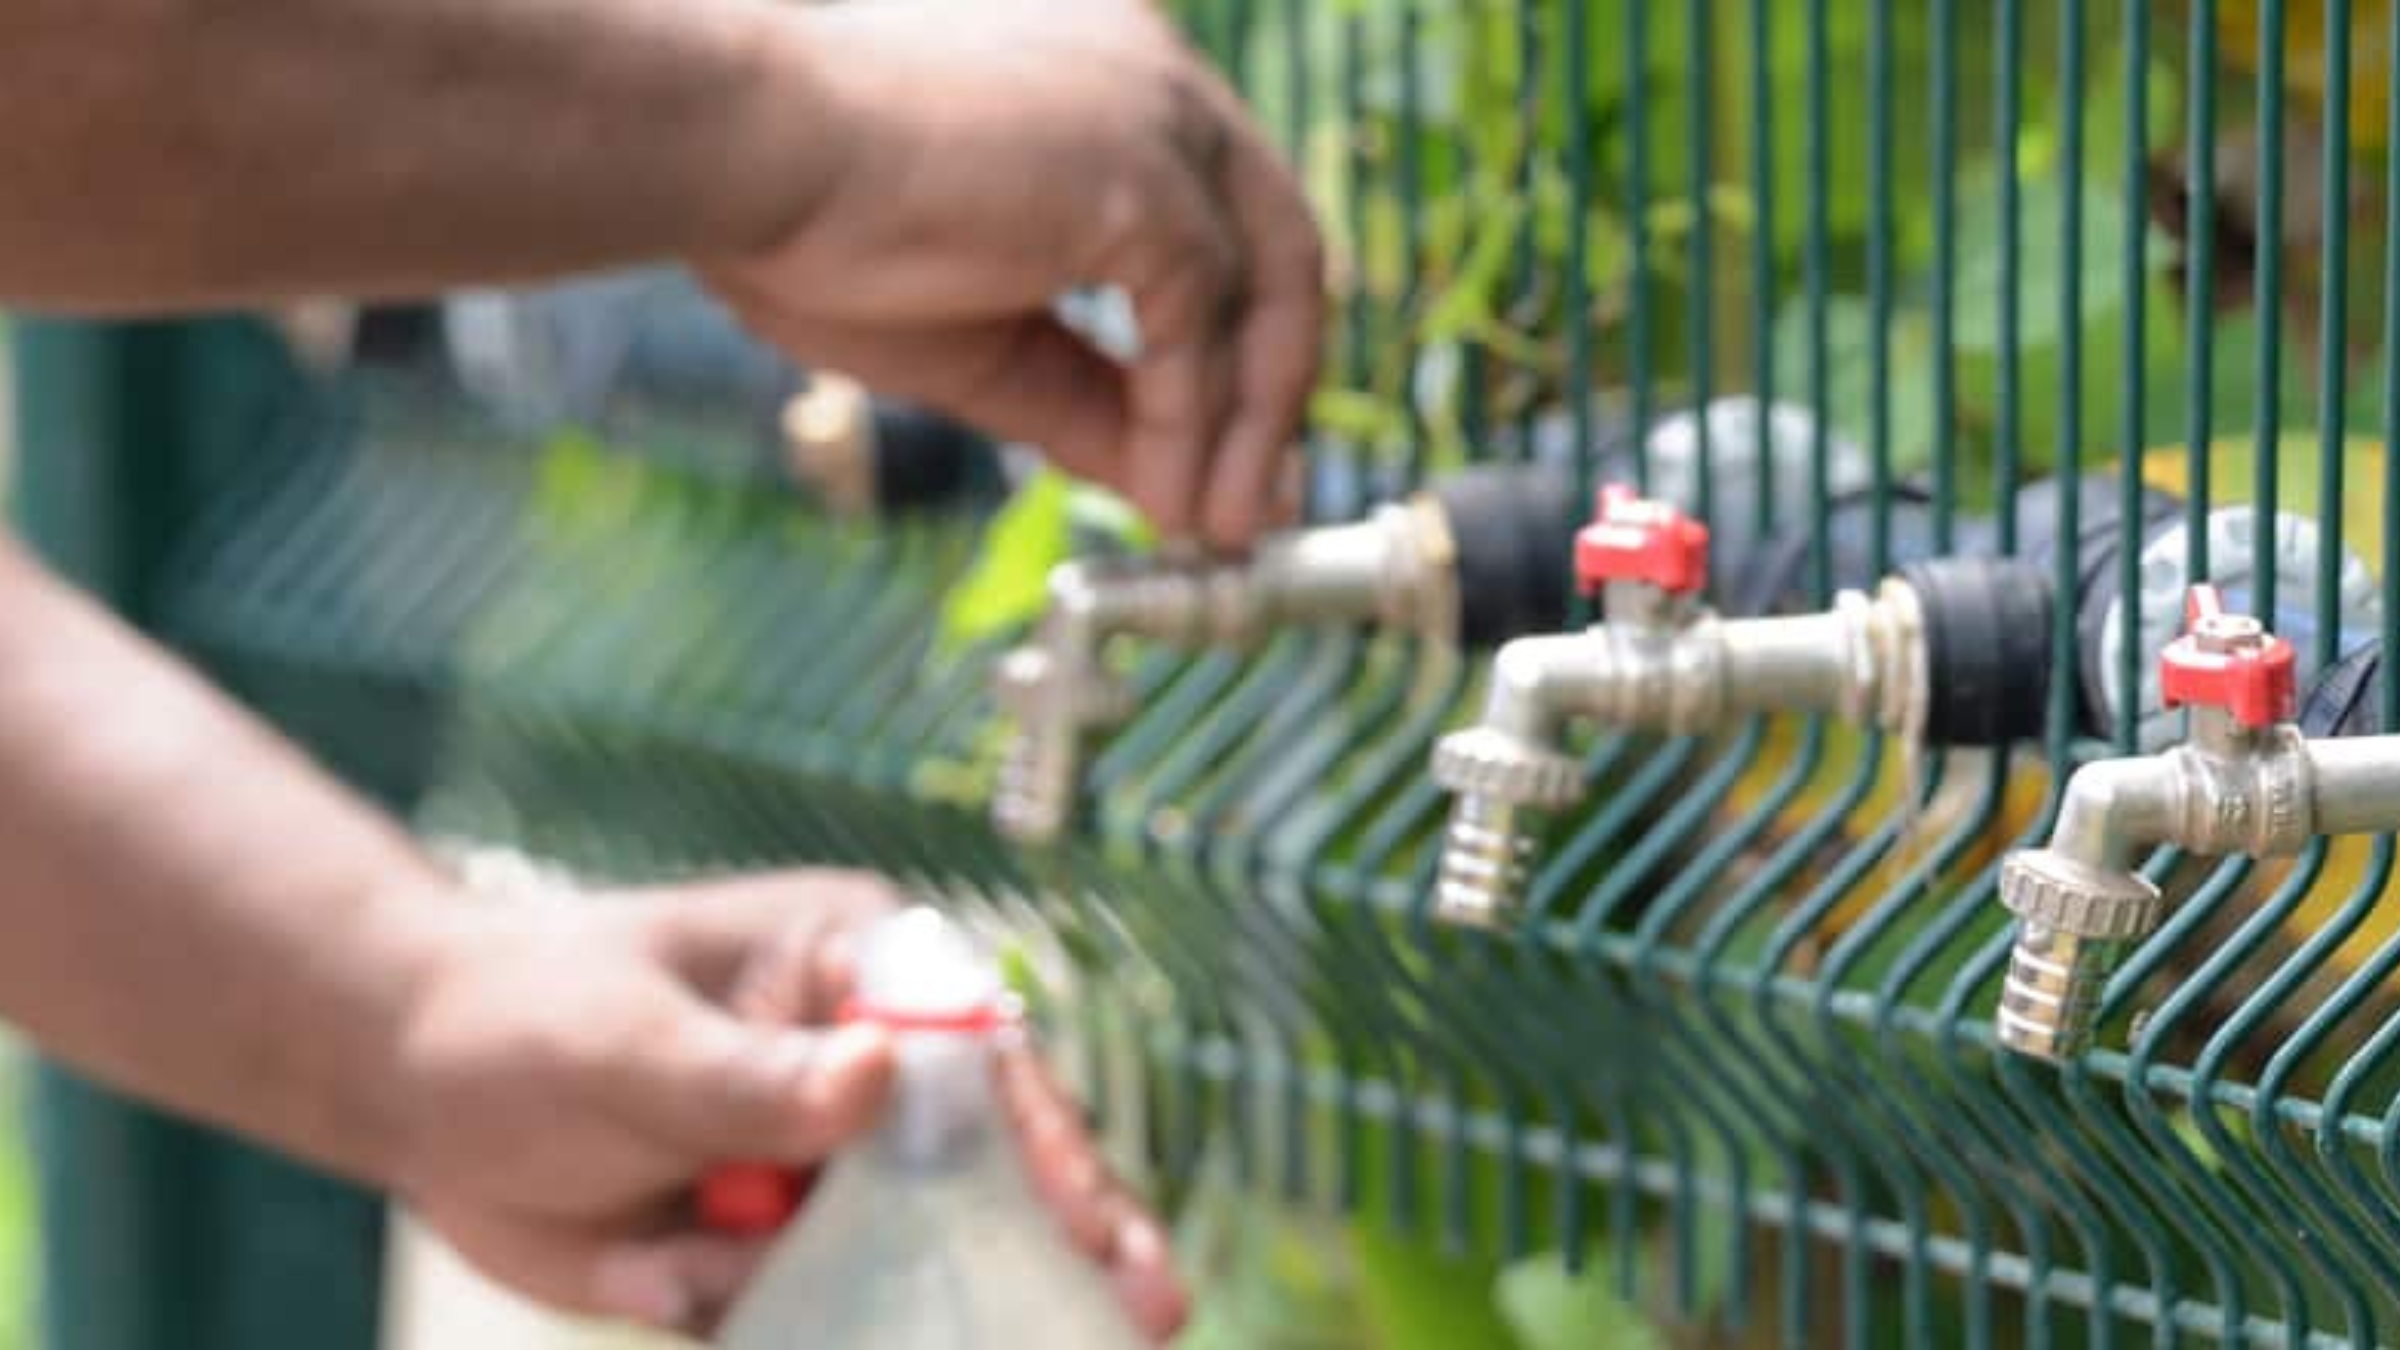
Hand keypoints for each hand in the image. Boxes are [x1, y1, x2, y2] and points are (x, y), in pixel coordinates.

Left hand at [391, 870, 1185, 1339]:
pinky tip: (897, 1349)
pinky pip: (833, 1313)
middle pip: (988, 1162)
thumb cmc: (522, 1015)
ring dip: (979, 1311)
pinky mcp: (773, 1252)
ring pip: (924, 1251)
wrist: (411, 1086)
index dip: (1045, 1143)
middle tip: (1148, 1313)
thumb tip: (879, 1080)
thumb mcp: (626, 1039)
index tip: (1093, 1228)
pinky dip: (864, 1343)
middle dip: (1066, 1237)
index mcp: (855, 968)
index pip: (974, 1056)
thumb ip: (748, 1075)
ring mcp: (824, 1168)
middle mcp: (864, 1069)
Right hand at [707, 0, 1324, 549]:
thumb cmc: (807, 218)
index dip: (1241, 343)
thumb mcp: (983, 334)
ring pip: (1261, 289)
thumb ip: (1089, 396)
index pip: (1224, 215)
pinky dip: (1196, 426)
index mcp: (1109, 72)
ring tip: (1214, 528)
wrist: (730, 152)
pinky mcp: (1142, 176)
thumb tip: (1178, 487)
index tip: (1232, 451)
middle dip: (1274, 390)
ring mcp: (1157, 113)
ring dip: (1246, 428)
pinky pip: (1203, 328)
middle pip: (1279, 243)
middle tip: (1251, 504)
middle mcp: (1153, 68)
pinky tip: (1169, 499)